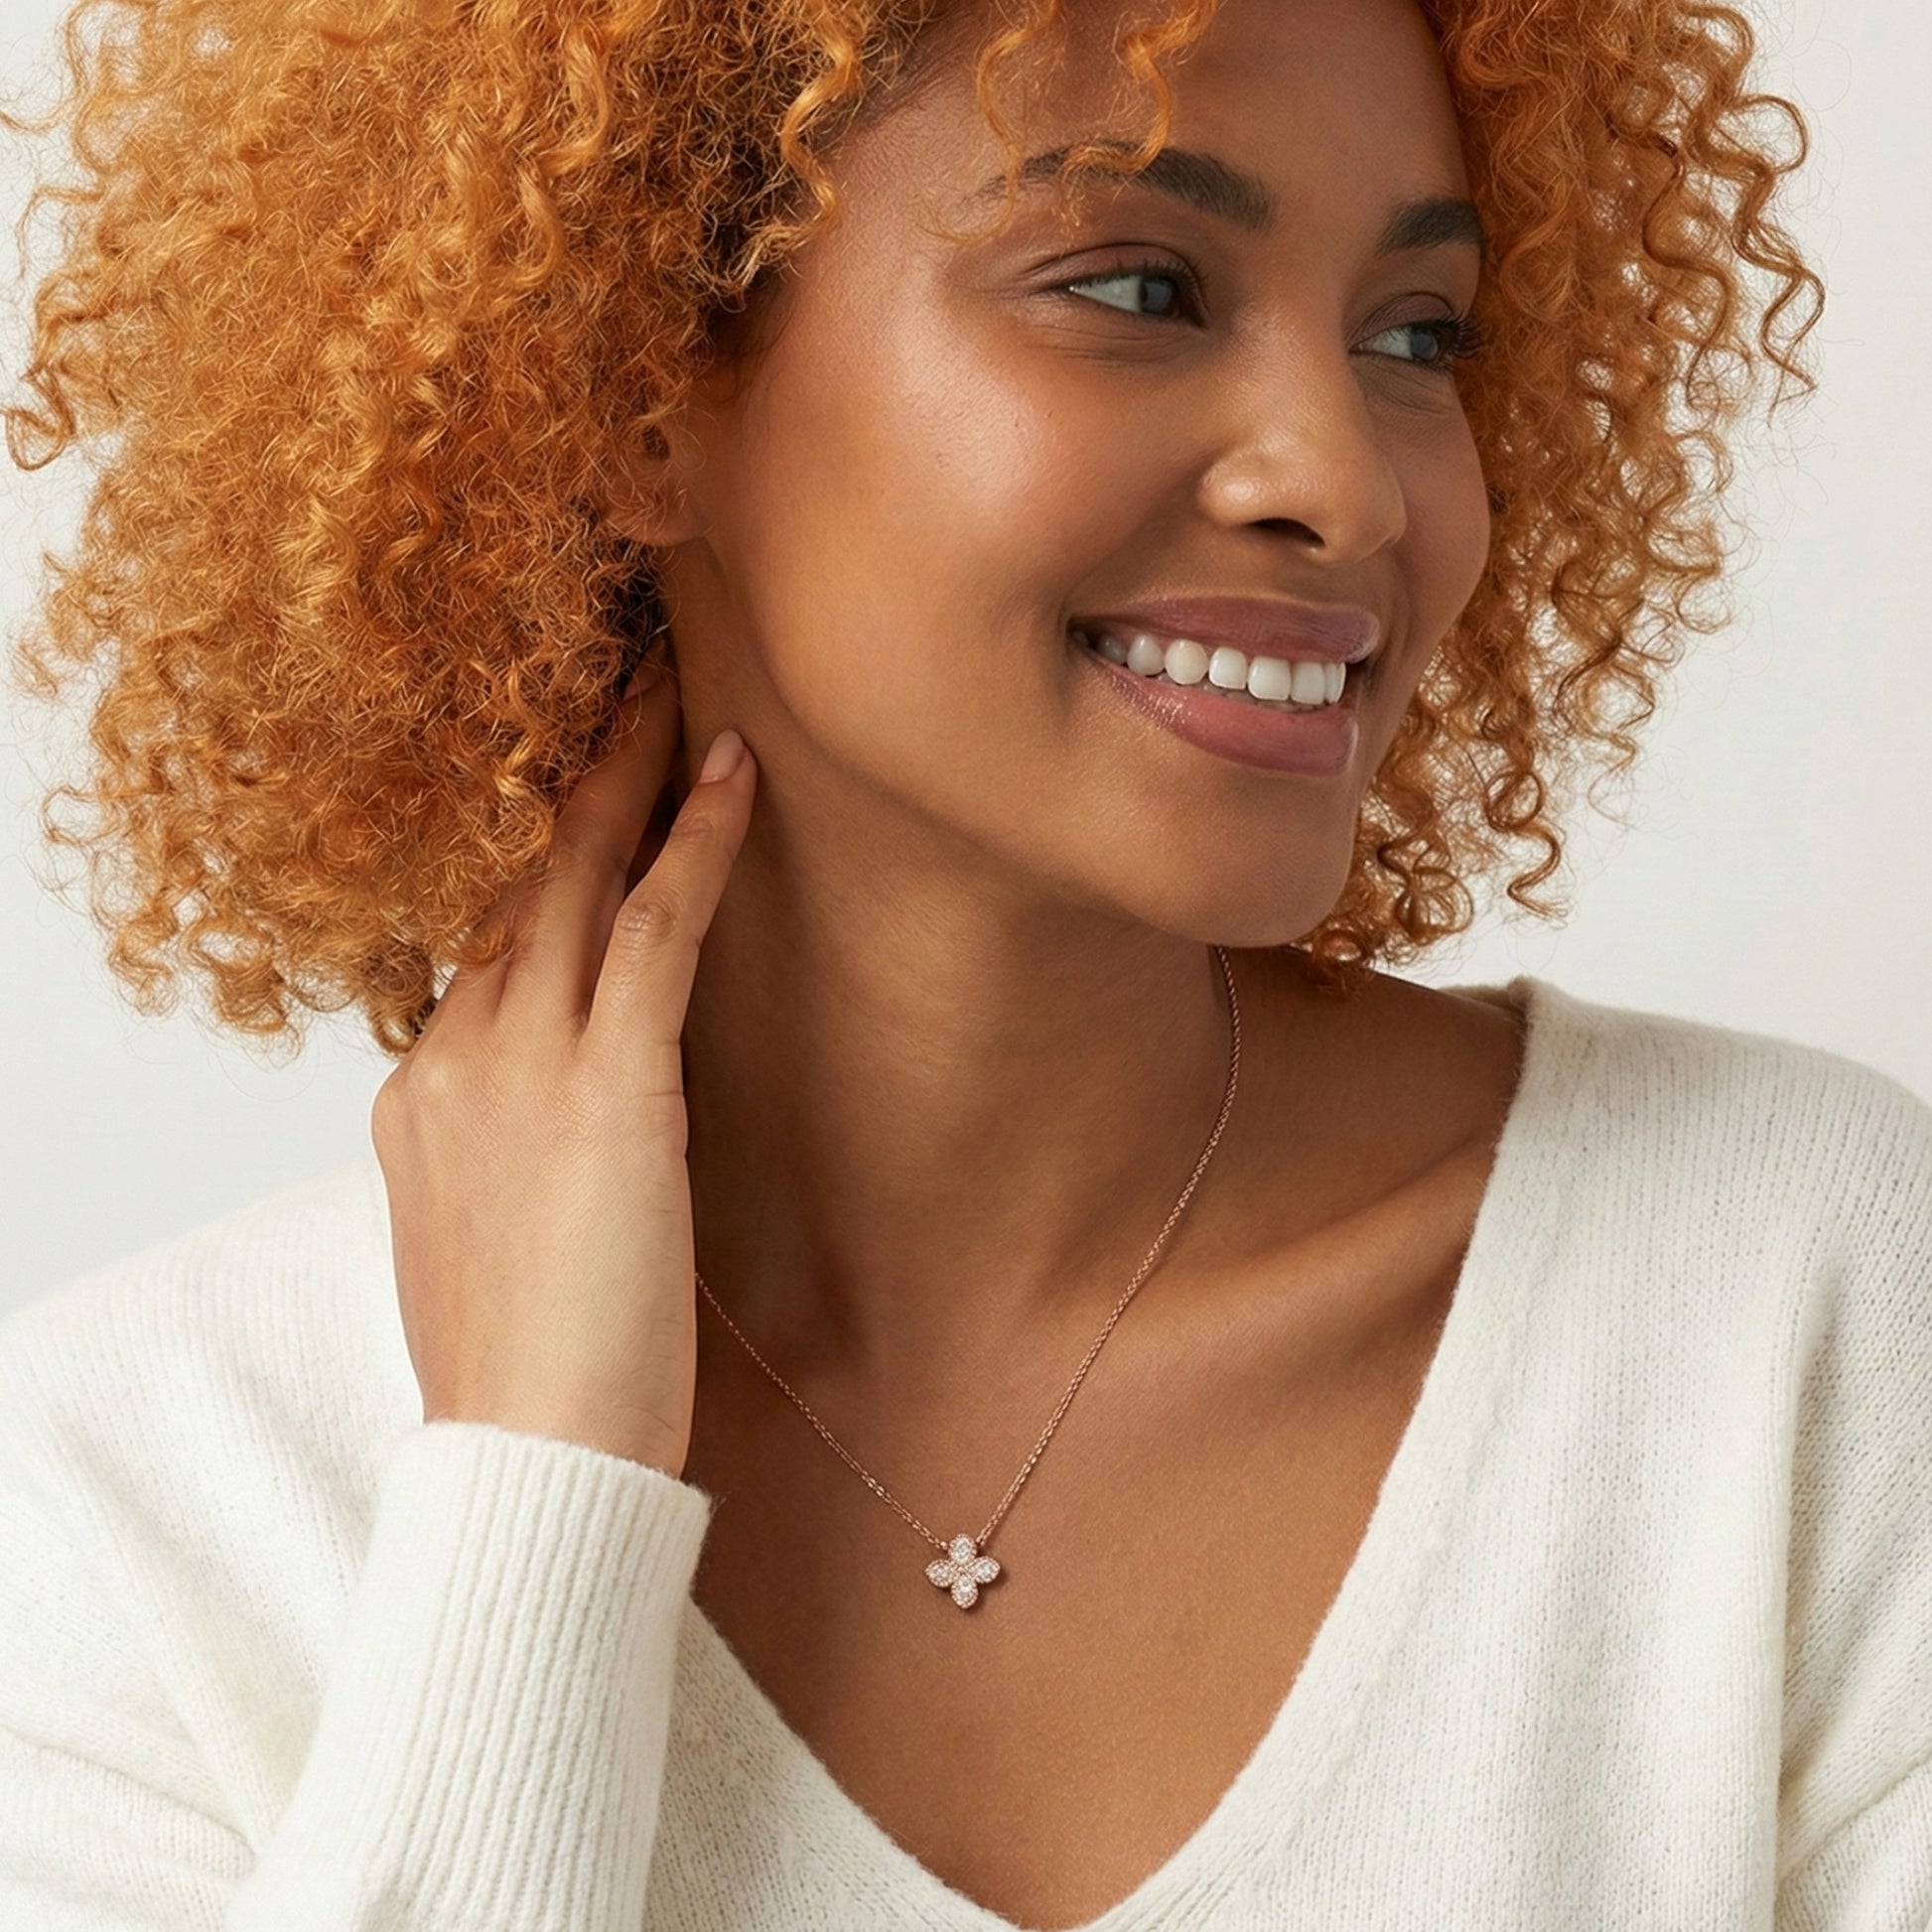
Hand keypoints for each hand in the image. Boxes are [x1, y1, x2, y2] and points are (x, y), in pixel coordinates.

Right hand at [370, 668, 754, 1476]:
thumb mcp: (485, 1241)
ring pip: (571, 876)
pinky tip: (736, 773)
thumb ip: (502, 1155)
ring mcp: (520, 1064)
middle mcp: (453, 1056)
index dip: (526, 861)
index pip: (482, 943)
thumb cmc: (529, 1373)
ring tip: (669, 687)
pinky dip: (697, 843)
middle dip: (564, 778)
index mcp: (421, 1095)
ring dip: (626, 774)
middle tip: (610, 682)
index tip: (567, 799)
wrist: (532, 1461)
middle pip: (512, 880)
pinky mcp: (608, 1087)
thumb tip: (546, 1127)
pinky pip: (654, 929)